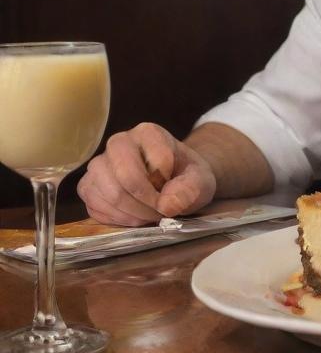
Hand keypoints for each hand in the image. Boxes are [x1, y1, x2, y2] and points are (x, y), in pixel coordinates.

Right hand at [77, 122, 216, 225]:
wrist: (172, 183)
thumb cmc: (186, 178)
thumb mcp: (201, 181)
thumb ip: (192, 188)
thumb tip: (168, 204)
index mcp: (148, 133)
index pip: (157, 161)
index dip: (168, 186)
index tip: (176, 192)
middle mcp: (118, 143)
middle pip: (126, 178)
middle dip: (148, 203)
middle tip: (162, 211)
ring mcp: (99, 165)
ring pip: (110, 195)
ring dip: (134, 213)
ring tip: (151, 214)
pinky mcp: (88, 187)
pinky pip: (97, 208)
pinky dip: (119, 219)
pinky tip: (135, 216)